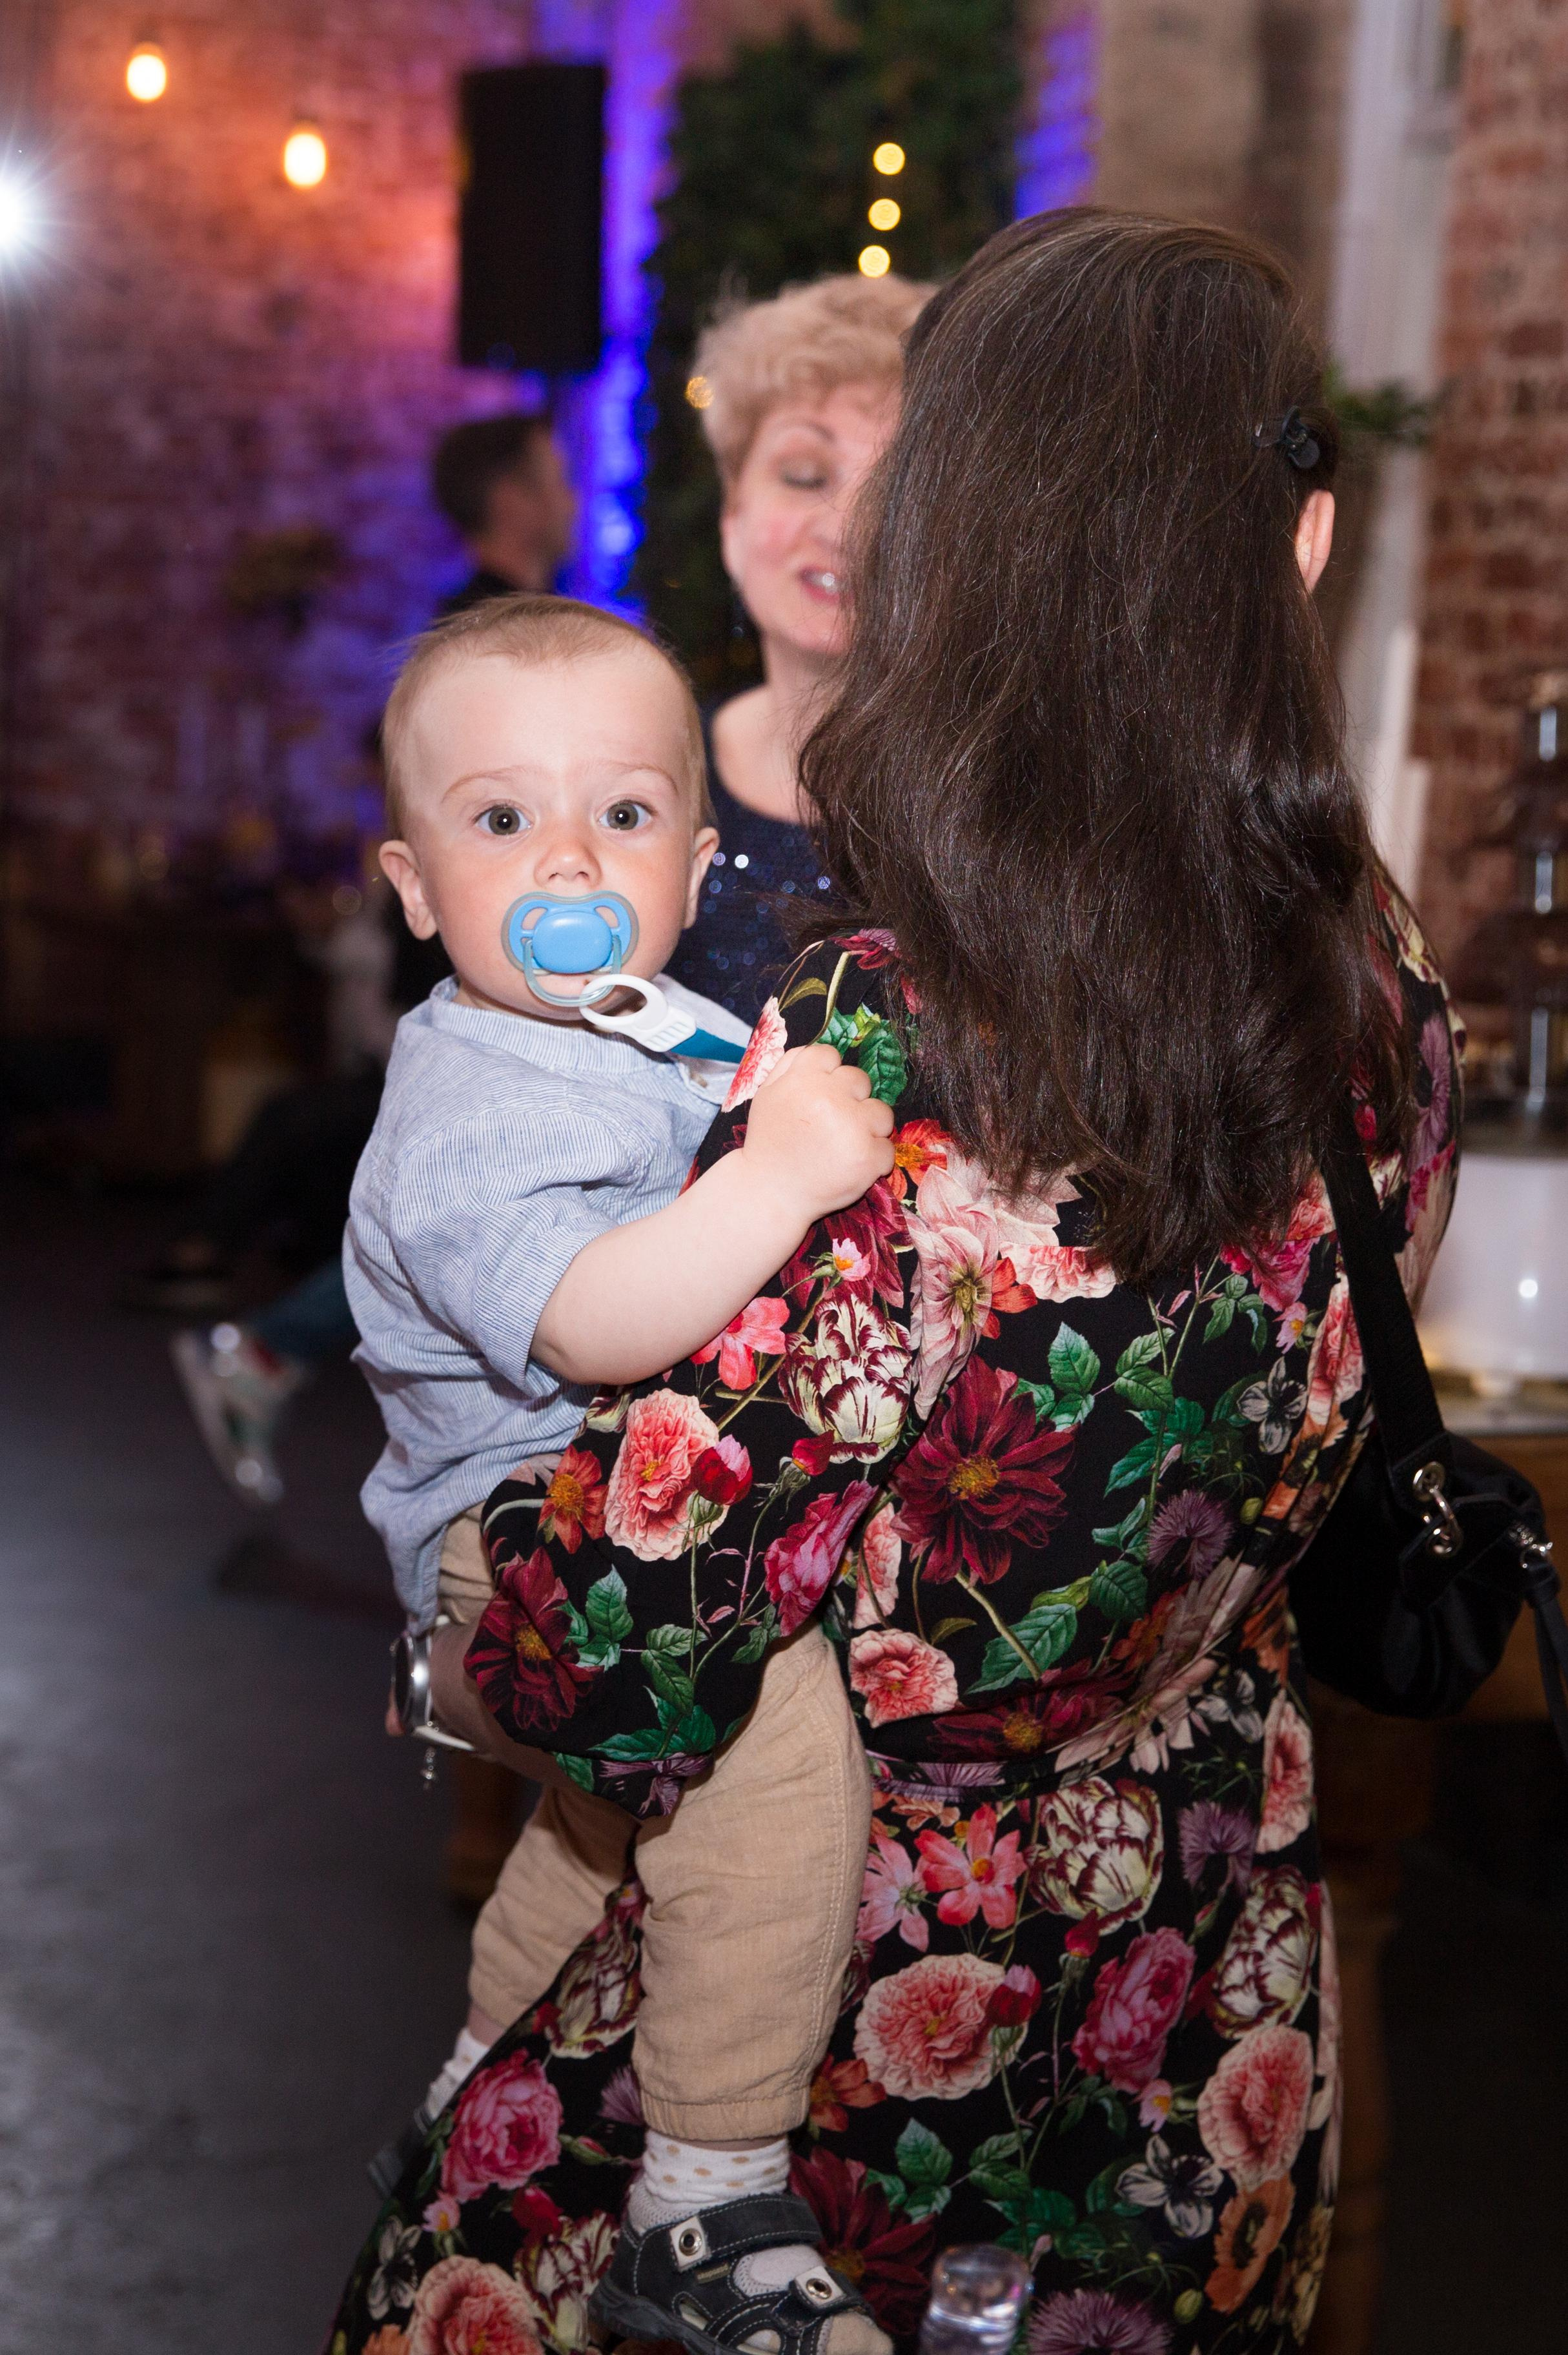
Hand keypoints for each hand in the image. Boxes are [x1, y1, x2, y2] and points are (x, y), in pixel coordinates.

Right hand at [741, 1042, 894, 1226]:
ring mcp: (852, 1128)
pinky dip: (873, 1160)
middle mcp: (830, 1098)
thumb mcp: (767, 1095)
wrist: (770, 1193)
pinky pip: (887, 1149)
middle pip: (860, 1080)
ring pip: (882, 1113)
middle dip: (850, 1100)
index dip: (826, 1077)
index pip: (830, 1055)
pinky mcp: (868, 1158)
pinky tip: (849, 1166)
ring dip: (868, 1127)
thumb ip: (790, 1065)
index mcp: (803, 1079)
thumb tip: (822, 1054)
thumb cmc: (770, 1141)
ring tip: (845, 1145)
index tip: (818, 1098)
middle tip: (831, 1124)